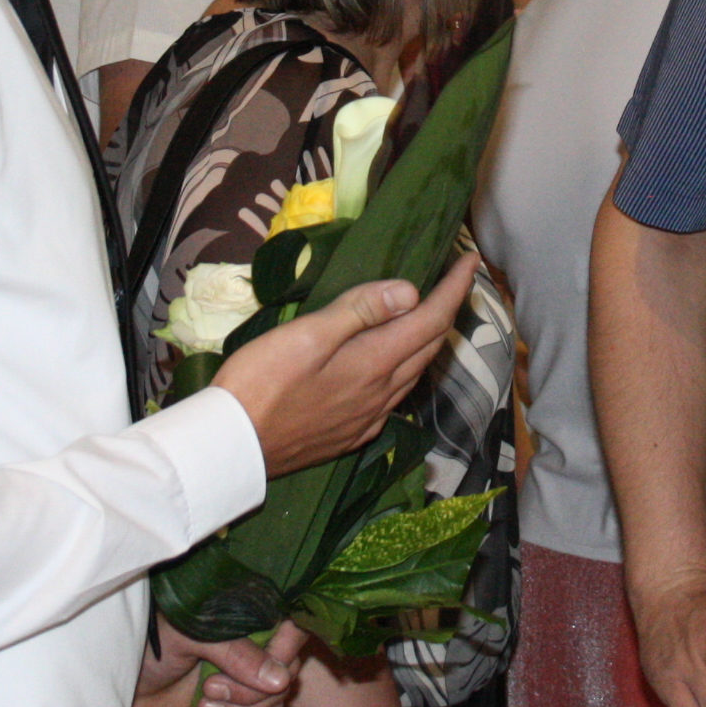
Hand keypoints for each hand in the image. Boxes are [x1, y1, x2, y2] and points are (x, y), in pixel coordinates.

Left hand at [133, 619, 309, 706]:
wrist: (126, 687)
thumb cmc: (150, 647)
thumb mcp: (190, 637)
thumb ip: (234, 652)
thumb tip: (280, 680)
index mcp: (246, 612)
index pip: (291, 623)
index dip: (287, 647)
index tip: (270, 671)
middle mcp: (254, 640)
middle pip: (288, 667)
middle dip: (252, 690)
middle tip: (210, 689)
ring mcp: (249, 672)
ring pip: (277, 697)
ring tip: (205, 704)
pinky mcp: (241, 701)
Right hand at [213, 253, 476, 478]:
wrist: (233, 447)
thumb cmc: (262, 382)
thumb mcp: (308, 335)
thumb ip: (360, 311)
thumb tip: (411, 291)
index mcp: (375, 363)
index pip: (431, 319)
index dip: (454, 288)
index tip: (472, 259)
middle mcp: (383, 394)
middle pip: (430, 346)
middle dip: (448, 310)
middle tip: (454, 280)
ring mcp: (368, 418)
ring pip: (415, 373)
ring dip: (429, 340)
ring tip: (429, 313)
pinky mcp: (352, 434)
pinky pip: (395, 396)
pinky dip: (406, 369)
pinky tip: (394, 364)